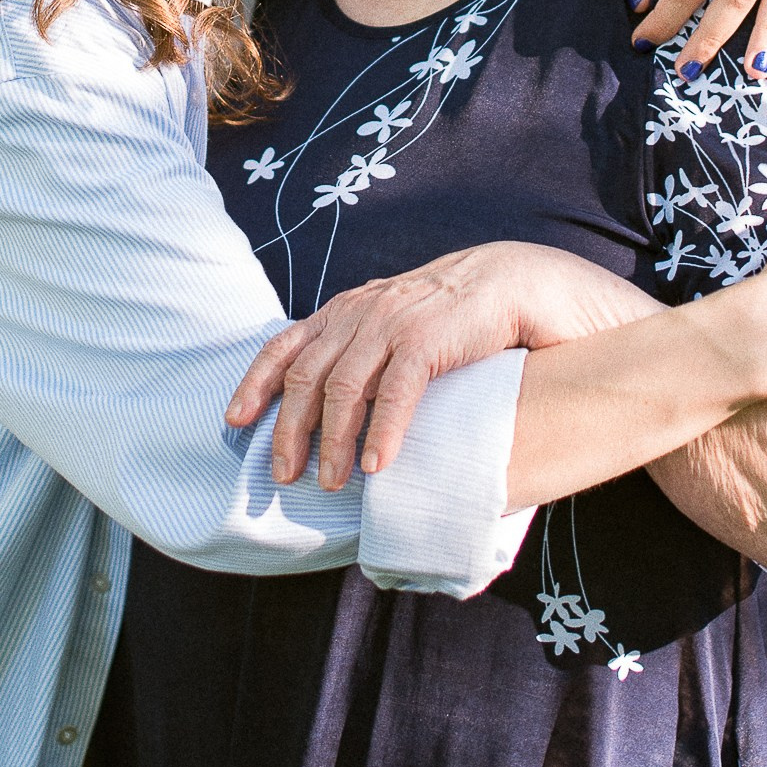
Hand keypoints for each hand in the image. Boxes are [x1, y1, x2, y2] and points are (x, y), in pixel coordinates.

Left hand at [225, 242, 658, 491]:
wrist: (532, 283)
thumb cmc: (470, 322)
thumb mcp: (411, 333)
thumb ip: (377, 360)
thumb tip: (348, 418)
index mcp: (355, 308)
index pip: (287, 343)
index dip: (256, 382)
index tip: (233, 423)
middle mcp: (367, 308)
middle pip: (305, 371)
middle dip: (287, 427)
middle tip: (282, 476)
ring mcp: (398, 317)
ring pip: (342, 383)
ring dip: (329, 438)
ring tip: (328, 482)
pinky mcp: (433, 333)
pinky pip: (396, 388)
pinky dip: (381, 429)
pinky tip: (374, 465)